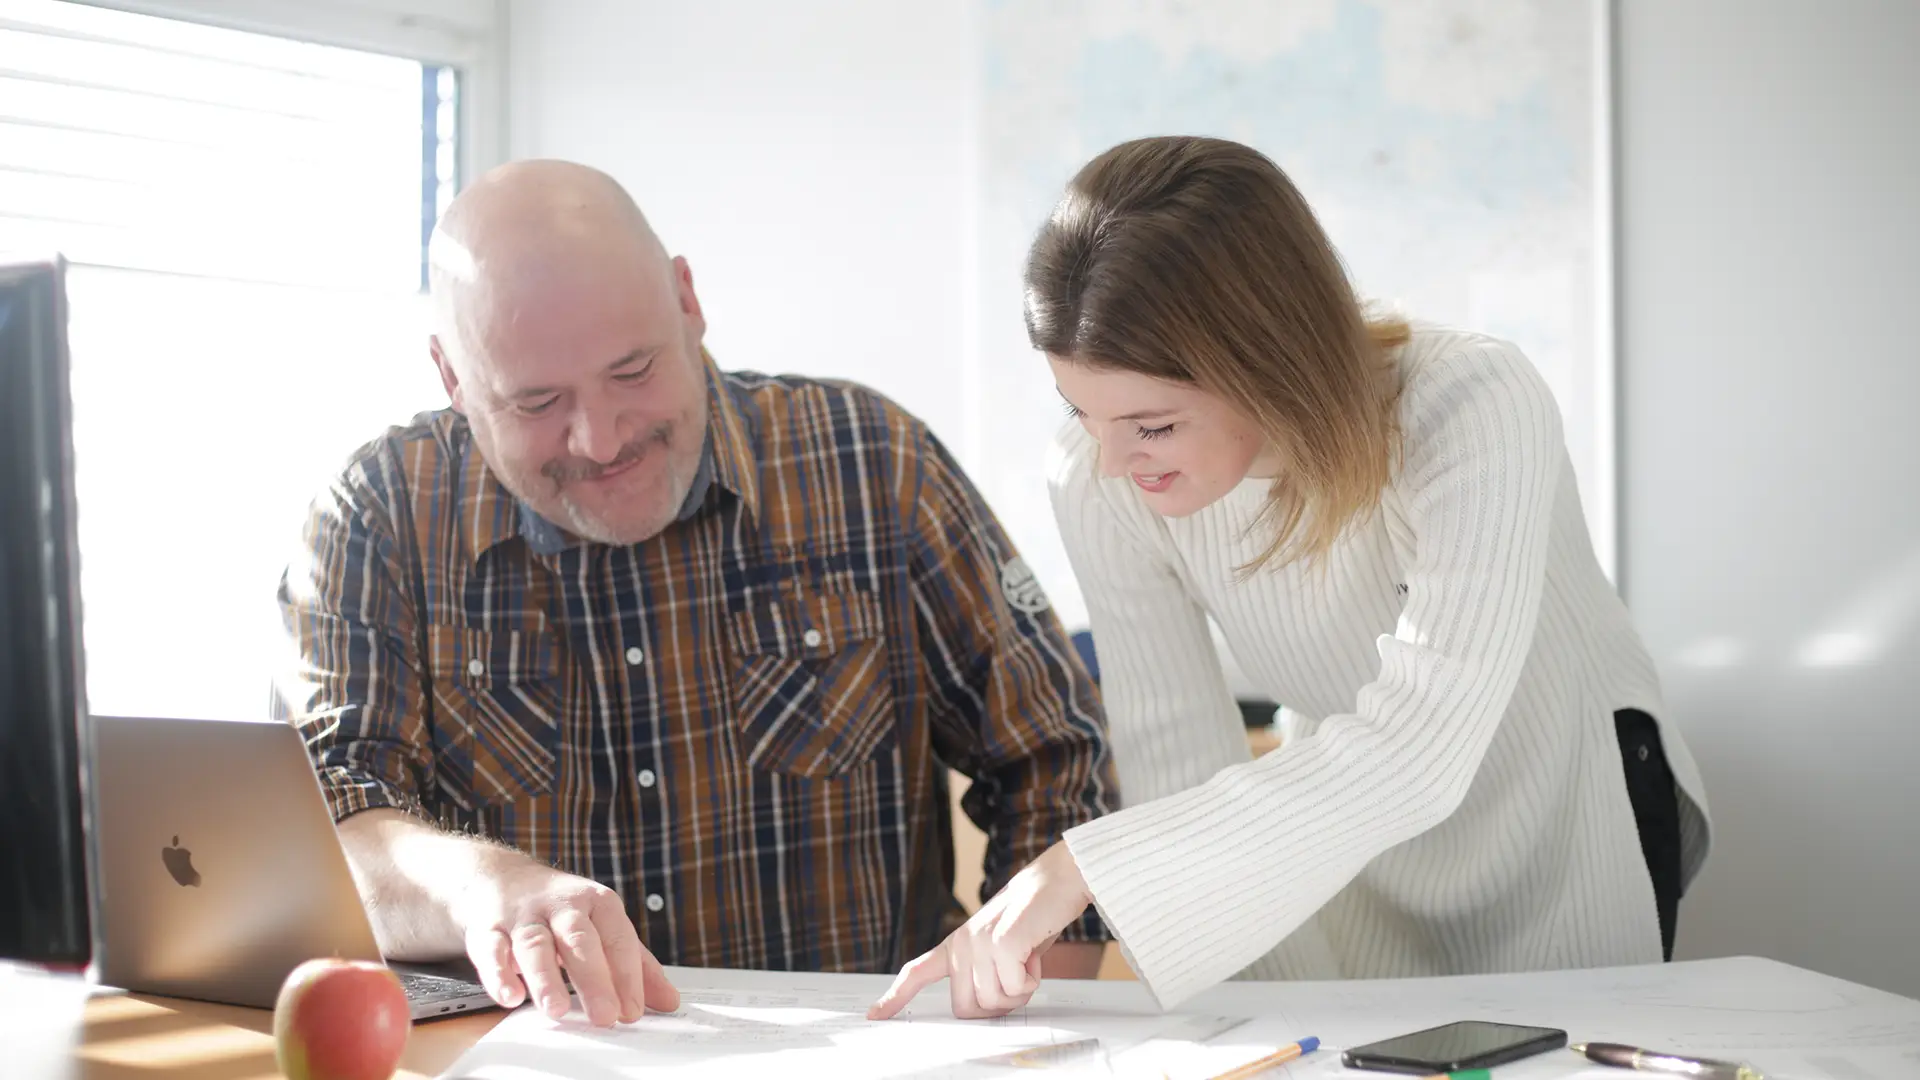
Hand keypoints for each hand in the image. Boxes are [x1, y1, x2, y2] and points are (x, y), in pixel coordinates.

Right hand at [456, 854, 678, 1026]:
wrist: (502, 878)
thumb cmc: (562, 911)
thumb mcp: (604, 928)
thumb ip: (636, 965)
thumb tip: (669, 1001)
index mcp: (598, 904)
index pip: (618, 938)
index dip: (627, 976)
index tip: (633, 1010)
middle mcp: (561, 906)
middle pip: (579, 940)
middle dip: (593, 979)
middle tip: (605, 1016)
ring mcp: (523, 916)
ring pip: (534, 944)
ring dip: (545, 979)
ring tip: (556, 1010)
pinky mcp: (488, 928)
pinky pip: (491, 950)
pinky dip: (498, 973)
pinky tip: (510, 996)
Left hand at [868, 841, 1091, 1019]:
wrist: (1058, 880)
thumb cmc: (1033, 918)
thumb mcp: (1001, 948)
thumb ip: (986, 974)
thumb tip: (985, 1008)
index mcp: (956, 944)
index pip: (916, 973)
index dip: (895, 996)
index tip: (875, 1015)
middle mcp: (961, 944)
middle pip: (966, 1009)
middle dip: (997, 1004)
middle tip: (1016, 976)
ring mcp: (978, 942)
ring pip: (993, 1002)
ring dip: (1019, 990)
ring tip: (1027, 958)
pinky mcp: (1001, 943)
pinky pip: (1014, 988)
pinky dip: (1031, 980)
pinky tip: (1034, 954)